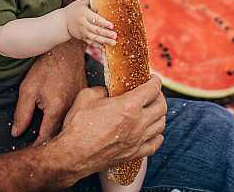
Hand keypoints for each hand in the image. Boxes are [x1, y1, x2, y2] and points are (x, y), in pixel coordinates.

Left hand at [13, 40, 85, 144]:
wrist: (66, 48)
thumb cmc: (46, 66)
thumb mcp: (28, 89)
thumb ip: (22, 113)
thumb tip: (17, 132)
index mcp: (57, 107)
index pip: (47, 136)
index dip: (38, 146)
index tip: (32, 152)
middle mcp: (72, 107)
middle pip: (60, 131)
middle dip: (50, 139)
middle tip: (38, 142)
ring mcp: (81, 102)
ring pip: (69, 123)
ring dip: (60, 128)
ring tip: (49, 129)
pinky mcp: (85, 96)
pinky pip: (76, 112)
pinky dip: (68, 116)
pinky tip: (61, 111)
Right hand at [50, 76, 165, 179]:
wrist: (71, 155)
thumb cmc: (77, 125)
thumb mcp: (87, 96)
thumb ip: (102, 90)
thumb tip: (108, 92)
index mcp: (128, 106)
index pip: (153, 89)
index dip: (155, 81)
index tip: (152, 78)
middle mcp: (137, 123)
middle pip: (161, 107)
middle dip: (159, 96)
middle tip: (152, 93)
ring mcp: (136, 140)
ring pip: (160, 125)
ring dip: (159, 115)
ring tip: (152, 110)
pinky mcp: (133, 154)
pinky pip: (154, 145)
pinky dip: (157, 136)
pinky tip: (153, 132)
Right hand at [66, 0, 116, 48]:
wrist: (62, 22)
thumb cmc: (74, 9)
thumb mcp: (80, 2)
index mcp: (83, 14)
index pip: (95, 19)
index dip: (104, 23)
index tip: (112, 25)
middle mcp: (83, 24)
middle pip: (96, 30)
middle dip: (106, 34)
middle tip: (115, 35)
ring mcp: (83, 32)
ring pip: (94, 38)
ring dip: (105, 41)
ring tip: (114, 43)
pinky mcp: (83, 38)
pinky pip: (91, 43)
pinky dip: (98, 47)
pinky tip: (105, 50)